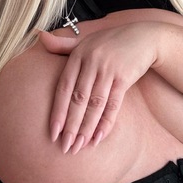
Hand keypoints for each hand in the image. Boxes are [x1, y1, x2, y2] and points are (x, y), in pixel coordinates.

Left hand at [39, 22, 158, 154]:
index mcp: (78, 54)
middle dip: (71, 125)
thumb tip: (38, 35)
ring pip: (95, 104)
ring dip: (87, 128)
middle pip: (78, 99)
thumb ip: (62, 45)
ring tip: (80, 147)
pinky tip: (99, 137)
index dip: (58, 111)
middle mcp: (91, 61)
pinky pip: (113, 104)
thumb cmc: (110, 41)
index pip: (63, 87)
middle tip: (65, 147)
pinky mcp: (124, 77)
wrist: (143, 37)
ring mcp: (108, 69)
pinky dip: (106, 122)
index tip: (53, 132)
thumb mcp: (85, 41)